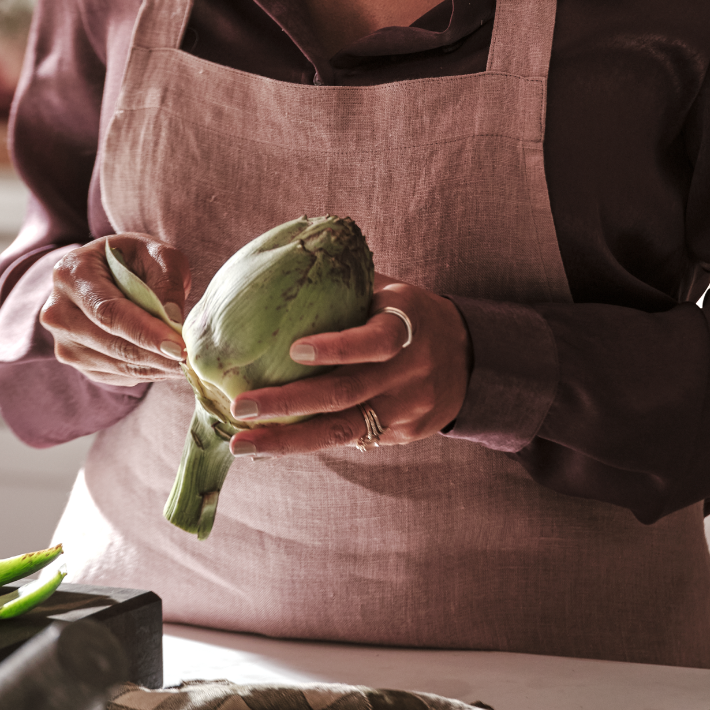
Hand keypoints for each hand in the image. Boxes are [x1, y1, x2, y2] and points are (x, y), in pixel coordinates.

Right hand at [41, 234, 191, 387]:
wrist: (106, 271)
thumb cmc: (133, 258)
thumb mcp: (156, 253)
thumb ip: (167, 280)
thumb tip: (172, 319)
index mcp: (71, 273)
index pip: (109, 311)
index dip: (145, 332)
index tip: (178, 346)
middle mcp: (58, 310)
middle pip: (111, 343)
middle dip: (156, 355)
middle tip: (192, 359)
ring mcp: (62, 340)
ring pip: (114, 364)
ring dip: (154, 367)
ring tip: (186, 363)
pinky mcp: (74, 360)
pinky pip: (114, 375)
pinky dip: (145, 373)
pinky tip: (165, 363)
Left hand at [225, 277, 470, 456]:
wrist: (468, 357)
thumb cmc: (407, 314)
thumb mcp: (389, 291)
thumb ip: (346, 284)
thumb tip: (278, 264)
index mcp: (407, 324)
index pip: (376, 341)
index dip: (338, 348)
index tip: (295, 350)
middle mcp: (409, 370)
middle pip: (346, 393)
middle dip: (288, 403)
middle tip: (241, 406)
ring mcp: (407, 407)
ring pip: (342, 430)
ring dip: (287, 439)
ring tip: (242, 443)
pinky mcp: (403, 433)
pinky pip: (351, 439)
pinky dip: (308, 442)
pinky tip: (269, 445)